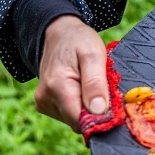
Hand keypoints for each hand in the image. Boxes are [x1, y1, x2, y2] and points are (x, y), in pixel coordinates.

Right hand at [34, 15, 108, 131]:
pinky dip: (78, 105)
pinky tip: (80, 88)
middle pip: (77, 122)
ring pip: (73, 119)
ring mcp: (43, 102)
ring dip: (86, 107)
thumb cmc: (79, 41)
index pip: (80, 121)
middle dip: (93, 110)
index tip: (111, 104)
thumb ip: (95, 84)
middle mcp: (45, 99)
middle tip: (101, 87)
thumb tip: (99, 112)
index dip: (99, 117)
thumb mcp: (93, 55)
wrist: (60, 33)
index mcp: (57, 87)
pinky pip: (67, 114)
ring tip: (88, 84)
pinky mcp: (44, 104)